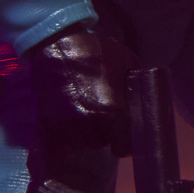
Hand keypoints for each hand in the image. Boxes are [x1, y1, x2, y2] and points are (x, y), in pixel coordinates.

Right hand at [28, 25, 124, 173]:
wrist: (56, 42)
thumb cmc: (96, 50)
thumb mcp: (128, 62)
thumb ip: (137, 87)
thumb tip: (145, 103)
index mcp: (113, 111)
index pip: (124, 146)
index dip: (125, 142)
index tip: (124, 137)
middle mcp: (89, 123)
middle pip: (101, 144)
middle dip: (104, 134)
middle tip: (102, 116)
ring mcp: (66, 125)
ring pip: (80, 144)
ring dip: (84, 135)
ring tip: (84, 116)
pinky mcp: (47, 121)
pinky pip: (54, 146)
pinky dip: (57, 148)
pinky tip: (57, 151)